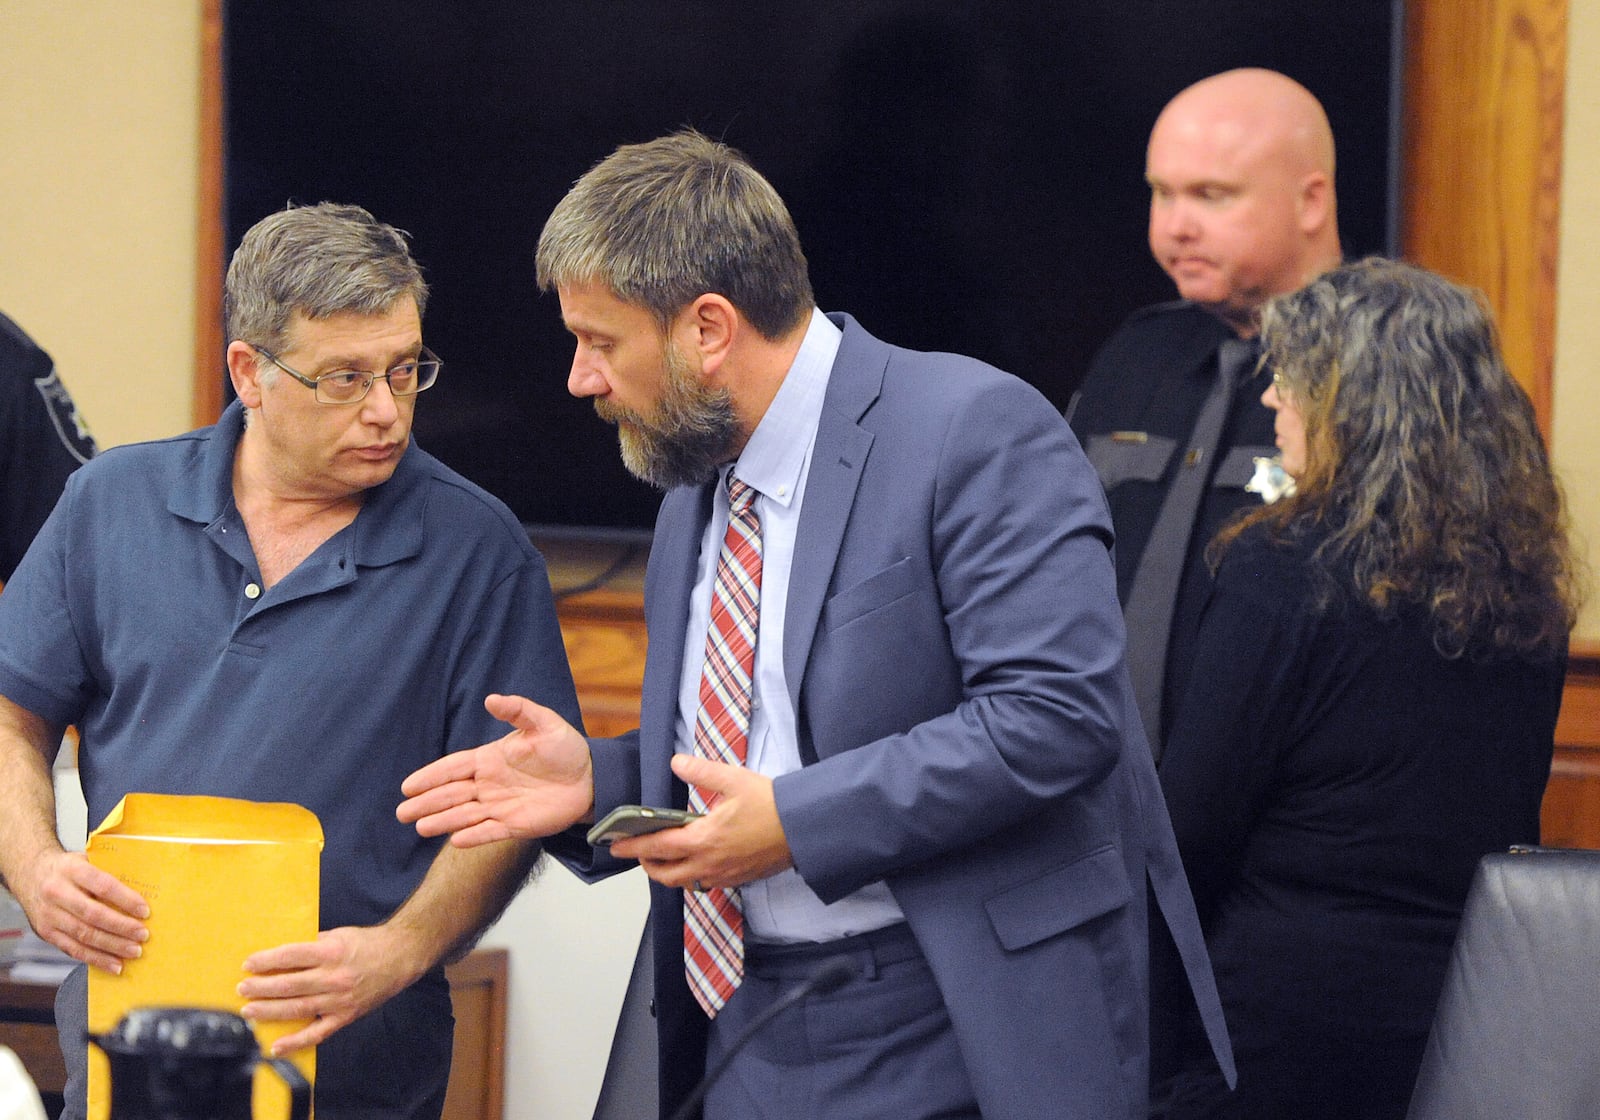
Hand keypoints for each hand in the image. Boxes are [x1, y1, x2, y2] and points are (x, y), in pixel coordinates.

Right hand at [12, 850, 147, 973]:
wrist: (30, 874)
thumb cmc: (68, 868)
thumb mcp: (86, 860)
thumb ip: (110, 871)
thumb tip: (145, 888)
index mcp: (72, 870)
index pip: (103, 886)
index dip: (125, 900)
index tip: (144, 911)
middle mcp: (57, 893)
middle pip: (93, 915)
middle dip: (121, 927)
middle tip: (143, 935)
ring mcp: (49, 915)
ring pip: (84, 935)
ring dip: (112, 946)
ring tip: (134, 951)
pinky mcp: (46, 933)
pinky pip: (73, 949)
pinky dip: (96, 959)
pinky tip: (114, 964)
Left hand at [238, 925, 413, 1054]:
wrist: (401, 956)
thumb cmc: (368, 942)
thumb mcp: (339, 935)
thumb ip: (313, 945)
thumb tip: (284, 956)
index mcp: (331, 952)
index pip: (290, 957)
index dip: (266, 961)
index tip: (248, 965)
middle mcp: (334, 977)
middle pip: (289, 985)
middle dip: (261, 988)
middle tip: (243, 989)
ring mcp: (339, 1000)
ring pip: (297, 1008)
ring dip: (270, 1011)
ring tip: (249, 1011)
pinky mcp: (345, 1016)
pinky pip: (317, 1033)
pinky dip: (296, 1042)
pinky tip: (276, 1047)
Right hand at [397, 694, 594, 846]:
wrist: (591, 776)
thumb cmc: (565, 748)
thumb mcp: (544, 723)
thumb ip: (518, 710)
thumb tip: (491, 699)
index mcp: (490, 759)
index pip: (454, 768)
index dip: (431, 776)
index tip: (408, 786)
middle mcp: (490, 784)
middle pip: (452, 794)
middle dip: (426, 802)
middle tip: (402, 812)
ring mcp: (501, 806)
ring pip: (465, 815)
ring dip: (443, 821)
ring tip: (420, 827)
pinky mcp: (516, 825)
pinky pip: (490, 832)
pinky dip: (474, 836)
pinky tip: (455, 840)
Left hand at [612, 754, 792, 889]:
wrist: (803, 828)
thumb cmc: (770, 804)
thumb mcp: (733, 779)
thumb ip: (700, 771)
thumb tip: (675, 762)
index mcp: (703, 839)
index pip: (656, 848)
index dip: (632, 847)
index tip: (614, 845)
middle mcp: (709, 864)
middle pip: (665, 874)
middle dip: (646, 865)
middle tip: (637, 852)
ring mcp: (723, 875)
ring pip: (684, 883)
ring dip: (668, 873)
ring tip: (662, 858)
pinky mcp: (737, 879)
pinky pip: (704, 884)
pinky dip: (690, 876)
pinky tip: (694, 862)